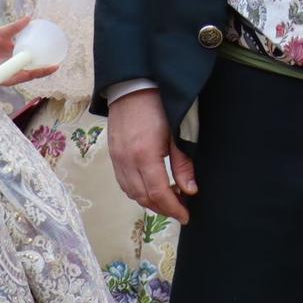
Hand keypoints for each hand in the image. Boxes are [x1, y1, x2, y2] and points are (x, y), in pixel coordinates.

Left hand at [0, 16, 57, 84]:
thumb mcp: (2, 32)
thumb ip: (15, 27)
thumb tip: (29, 17)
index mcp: (15, 54)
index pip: (32, 59)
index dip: (44, 59)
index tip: (56, 56)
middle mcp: (13, 65)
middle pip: (33, 68)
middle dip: (46, 68)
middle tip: (57, 63)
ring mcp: (9, 72)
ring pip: (28, 75)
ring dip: (40, 72)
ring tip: (52, 67)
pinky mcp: (3, 78)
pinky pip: (17, 78)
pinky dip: (27, 76)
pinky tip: (34, 73)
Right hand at [107, 89, 196, 222]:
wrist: (132, 86)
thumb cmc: (159, 106)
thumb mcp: (177, 134)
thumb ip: (183, 163)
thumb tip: (190, 190)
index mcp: (145, 156)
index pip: (159, 193)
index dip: (173, 208)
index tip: (186, 216)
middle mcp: (127, 161)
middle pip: (143, 197)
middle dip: (163, 208)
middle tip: (181, 210)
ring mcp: (116, 159)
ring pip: (131, 192)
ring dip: (150, 201)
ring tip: (169, 200)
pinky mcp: (112, 155)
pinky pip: (123, 182)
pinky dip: (137, 191)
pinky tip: (151, 188)